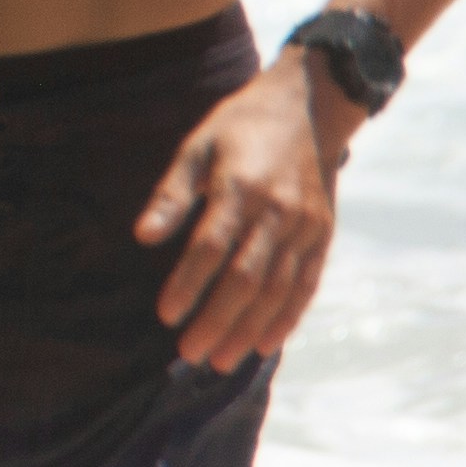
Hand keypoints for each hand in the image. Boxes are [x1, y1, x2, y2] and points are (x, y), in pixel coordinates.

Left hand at [135, 56, 354, 372]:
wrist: (310, 105)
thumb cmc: (240, 126)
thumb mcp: (197, 146)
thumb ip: (172, 194)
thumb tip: (143, 237)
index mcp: (240, 187)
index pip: (211, 247)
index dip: (188, 284)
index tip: (165, 314)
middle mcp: (277, 211)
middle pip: (246, 278)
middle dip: (217, 320)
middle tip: (190, 352)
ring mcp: (305, 226)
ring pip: (278, 289)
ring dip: (249, 329)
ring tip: (222, 360)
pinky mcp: (322, 234)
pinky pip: (306, 284)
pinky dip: (287, 318)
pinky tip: (266, 344)